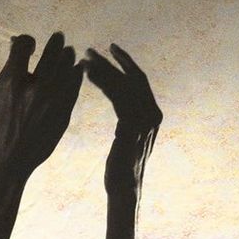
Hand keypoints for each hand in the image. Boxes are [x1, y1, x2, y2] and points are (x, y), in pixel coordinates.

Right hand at [0, 32, 82, 181]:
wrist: (9, 159)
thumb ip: (7, 69)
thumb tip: (16, 45)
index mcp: (13, 82)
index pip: (23, 46)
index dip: (27, 41)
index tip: (30, 44)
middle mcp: (35, 88)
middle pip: (51, 54)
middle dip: (55, 42)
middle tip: (60, 36)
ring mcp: (53, 101)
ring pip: (67, 68)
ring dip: (69, 56)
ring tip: (70, 52)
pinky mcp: (64, 112)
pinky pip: (75, 87)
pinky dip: (76, 75)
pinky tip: (77, 69)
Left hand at [84, 44, 161, 194]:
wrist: (124, 188)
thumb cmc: (120, 167)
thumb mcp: (127, 138)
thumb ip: (129, 119)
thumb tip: (121, 102)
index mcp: (154, 114)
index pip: (140, 81)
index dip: (126, 63)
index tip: (110, 50)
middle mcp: (153, 114)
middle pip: (132, 78)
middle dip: (112, 62)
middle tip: (90, 51)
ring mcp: (145, 120)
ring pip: (123, 85)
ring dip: (103, 70)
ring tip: (84, 60)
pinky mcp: (132, 126)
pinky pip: (117, 97)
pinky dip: (102, 83)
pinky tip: (87, 76)